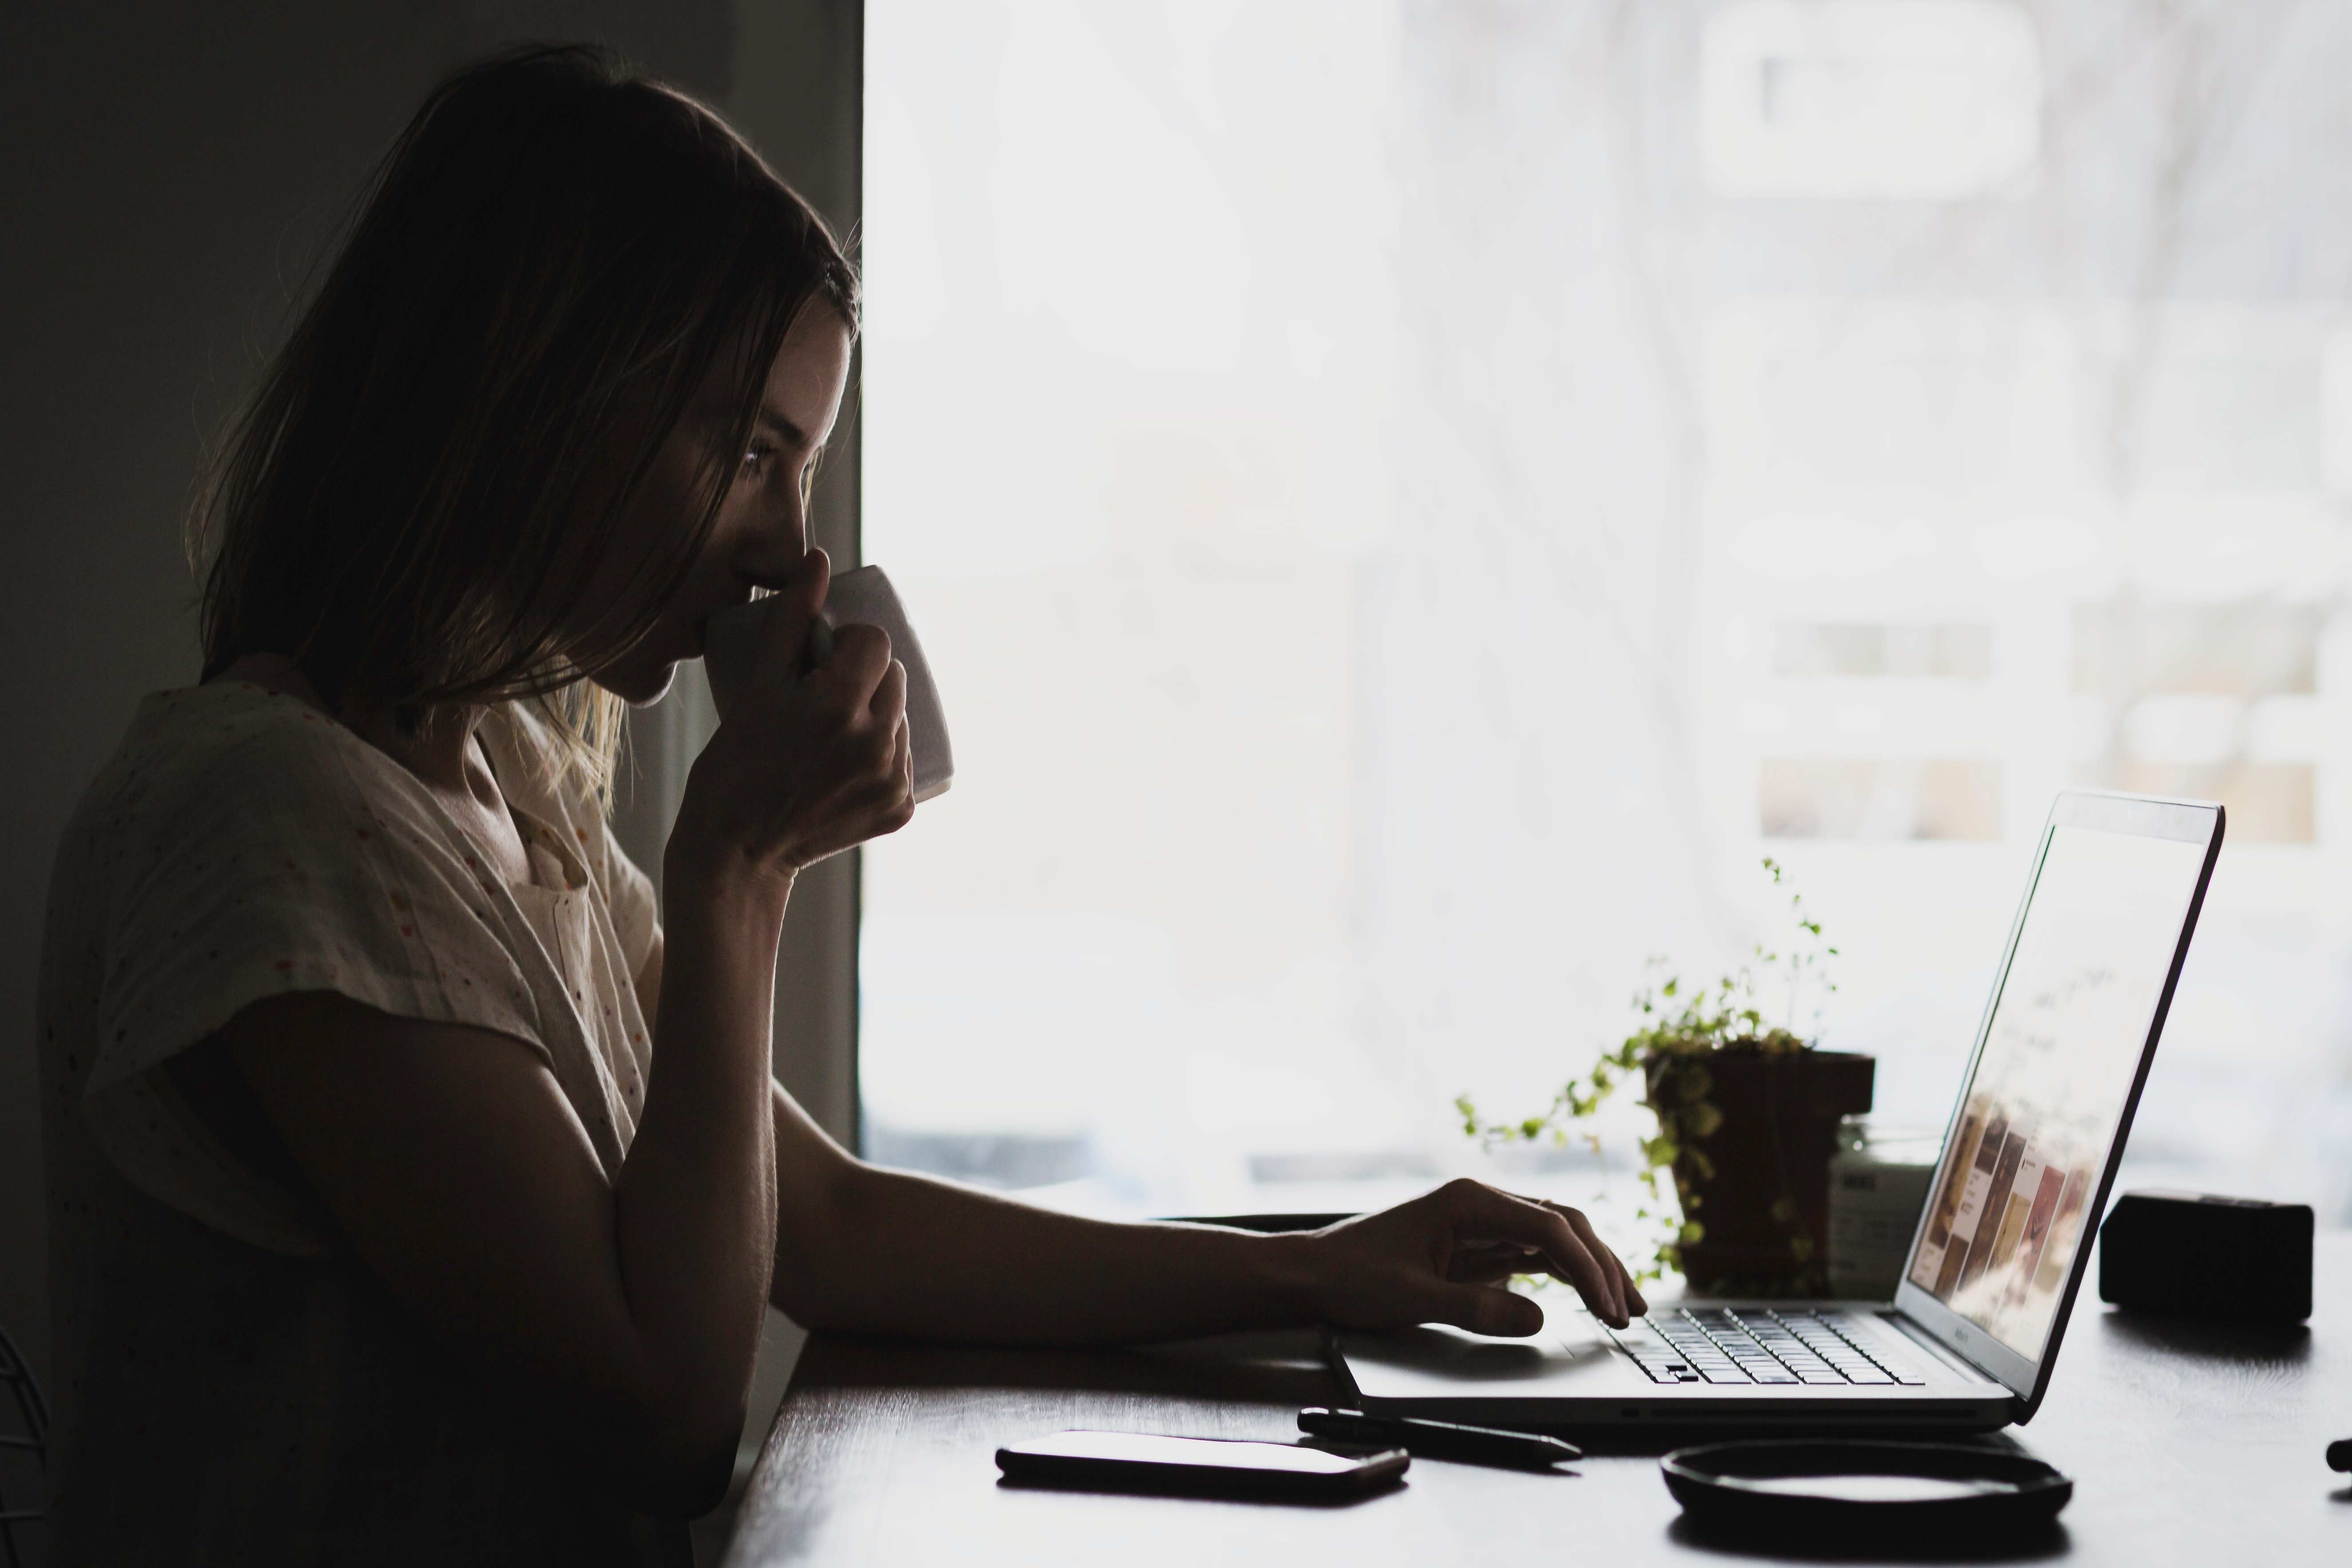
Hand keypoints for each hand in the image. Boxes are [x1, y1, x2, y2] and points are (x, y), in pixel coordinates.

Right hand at [673, 549, 914, 877]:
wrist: (736, 850)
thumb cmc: (734, 765)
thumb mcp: (756, 685)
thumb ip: (790, 620)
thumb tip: (819, 560)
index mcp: (838, 706)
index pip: (876, 642)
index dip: (849, 644)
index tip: (822, 663)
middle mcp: (876, 743)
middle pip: (894, 677)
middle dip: (864, 679)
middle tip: (821, 701)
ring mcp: (891, 780)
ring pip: (901, 718)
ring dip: (874, 716)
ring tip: (829, 737)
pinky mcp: (900, 809)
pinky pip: (903, 760)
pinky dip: (880, 757)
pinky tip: (843, 769)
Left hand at [1297, 1178, 1645, 1335]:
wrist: (1315, 1273)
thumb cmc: (1352, 1276)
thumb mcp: (1411, 1298)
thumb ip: (1475, 1307)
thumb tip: (1537, 1317)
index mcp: (1468, 1201)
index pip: (1548, 1227)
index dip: (1586, 1266)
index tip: (1608, 1305)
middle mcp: (1482, 1204)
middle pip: (1563, 1225)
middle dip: (1602, 1265)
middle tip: (1630, 1311)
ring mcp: (1484, 1224)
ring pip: (1556, 1239)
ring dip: (1592, 1269)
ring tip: (1626, 1307)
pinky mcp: (1481, 1247)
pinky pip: (1536, 1255)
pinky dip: (1567, 1276)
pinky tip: (1590, 1297)